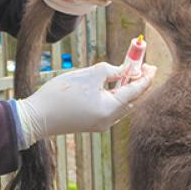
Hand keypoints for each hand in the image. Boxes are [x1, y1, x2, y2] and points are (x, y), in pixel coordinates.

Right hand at [14, 62, 156, 146]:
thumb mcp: (88, 75)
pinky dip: (116, 96)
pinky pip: (111, 109)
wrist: (38, 117)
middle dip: (138, 82)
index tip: (152, 65)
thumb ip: (109, 70)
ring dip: (127, 89)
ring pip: (121, 105)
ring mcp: (100, 124)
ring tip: (128, 73)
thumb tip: (121, 71)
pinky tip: (114, 85)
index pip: (136, 91)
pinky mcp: (92, 123)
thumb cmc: (61, 95)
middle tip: (143, 67)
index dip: (145, 76)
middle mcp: (109, 120)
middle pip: (131, 100)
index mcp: (111, 109)